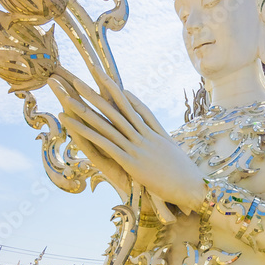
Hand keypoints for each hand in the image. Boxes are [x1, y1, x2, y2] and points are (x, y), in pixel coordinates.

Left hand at [48, 75, 204, 214]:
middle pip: (117, 108)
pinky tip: (73, 122)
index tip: (105, 77)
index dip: (118, 92)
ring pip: (107, 123)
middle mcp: (144, 136)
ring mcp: (137, 147)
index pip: (133, 107)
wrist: (194, 188)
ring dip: (86, 108)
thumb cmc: (186, 176)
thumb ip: (163, 142)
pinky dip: (86, 131)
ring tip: (69, 94)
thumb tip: (156, 135)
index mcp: (154, 134)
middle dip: (98, 91)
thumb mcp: (175, 155)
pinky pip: (105, 143)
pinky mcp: (131, 162)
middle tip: (81, 76)